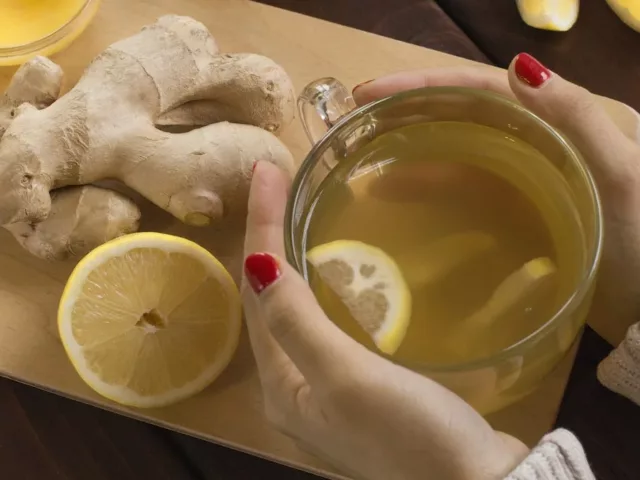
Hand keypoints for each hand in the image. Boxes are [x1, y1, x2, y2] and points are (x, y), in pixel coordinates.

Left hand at [242, 161, 527, 479]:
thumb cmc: (409, 433)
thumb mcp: (346, 378)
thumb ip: (297, 323)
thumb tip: (256, 264)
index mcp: (280, 386)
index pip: (259, 292)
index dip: (260, 229)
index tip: (266, 170)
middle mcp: (296, 388)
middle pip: (273, 300)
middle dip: (270, 239)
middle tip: (278, 183)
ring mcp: (331, 388)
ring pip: (301, 310)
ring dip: (296, 260)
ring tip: (296, 211)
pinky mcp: (367, 387)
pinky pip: (334, 324)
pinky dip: (330, 288)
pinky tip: (342, 267)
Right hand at [354, 53, 639, 344]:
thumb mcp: (622, 173)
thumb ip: (576, 118)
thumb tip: (518, 64)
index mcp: (567, 120)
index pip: (487, 90)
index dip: (428, 85)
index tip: (373, 92)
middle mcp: (545, 141)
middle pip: (468, 118)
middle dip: (412, 115)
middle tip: (360, 121)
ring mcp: (532, 179)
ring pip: (465, 156)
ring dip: (418, 157)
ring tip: (369, 170)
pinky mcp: (524, 214)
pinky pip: (472, 193)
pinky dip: (438, 193)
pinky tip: (409, 202)